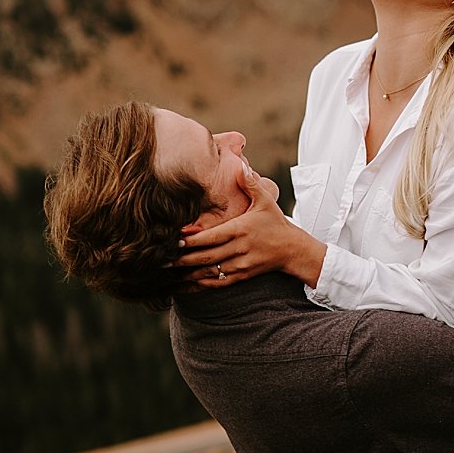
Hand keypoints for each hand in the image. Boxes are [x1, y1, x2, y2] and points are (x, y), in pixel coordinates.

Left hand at [178, 169, 321, 288]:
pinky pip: (217, 283)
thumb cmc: (275, 222)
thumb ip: (250, 184)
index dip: (194, 241)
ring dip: (187, 274)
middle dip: (183, 259)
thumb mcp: (265, 201)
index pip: (213, 237)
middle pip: (207, 256)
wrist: (292, 249)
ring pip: (209, 272)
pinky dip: (198, 286)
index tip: (176, 241)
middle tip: (161, 260)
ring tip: (166, 274)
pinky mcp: (241, 277)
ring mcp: (240, 265)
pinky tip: (183, 286)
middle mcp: (239, 249)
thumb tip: (240, 165)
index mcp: (241, 230)